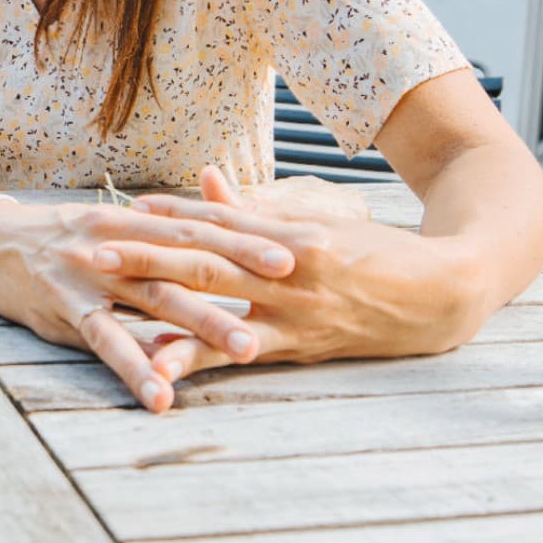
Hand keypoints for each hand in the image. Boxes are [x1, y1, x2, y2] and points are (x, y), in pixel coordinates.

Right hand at [0, 198, 301, 412]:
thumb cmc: (52, 241)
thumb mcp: (104, 231)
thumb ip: (152, 241)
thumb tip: (208, 247)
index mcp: (130, 221)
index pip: (198, 225)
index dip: (246, 234)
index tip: (296, 245)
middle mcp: (117, 242)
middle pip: (188, 256)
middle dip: (242, 271)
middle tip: (295, 285)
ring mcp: (91, 275)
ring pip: (156, 299)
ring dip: (204, 324)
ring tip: (248, 350)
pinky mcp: (65, 308)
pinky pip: (106, 343)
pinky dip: (135, 370)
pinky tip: (161, 396)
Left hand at [109, 167, 462, 389]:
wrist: (447, 293)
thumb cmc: (375, 252)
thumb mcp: (317, 221)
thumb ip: (254, 209)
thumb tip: (206, 179)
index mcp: (289, 233)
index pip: (218, 221)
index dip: (169, 215)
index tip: (122, 210)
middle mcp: (288, 270)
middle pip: (205, 260)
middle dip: (148, 257)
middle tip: (95, 252)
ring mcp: (296, 312)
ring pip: (220, 310)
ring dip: (163, 314)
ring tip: (114, 317)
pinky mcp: (305, 347)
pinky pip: (243, 352)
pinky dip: (204, 356)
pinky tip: (166, 364)